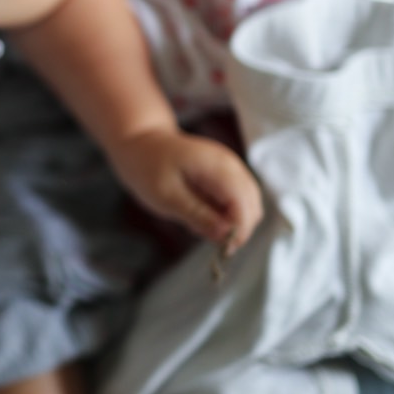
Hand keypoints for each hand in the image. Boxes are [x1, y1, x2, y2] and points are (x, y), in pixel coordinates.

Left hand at [108, 127, 262, 251]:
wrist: (141, 144)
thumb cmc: (148, 167)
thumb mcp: (166, 196)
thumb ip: (197, 215)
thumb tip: (226, 236)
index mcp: (216, 165)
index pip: (243, 203)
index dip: (238, 230)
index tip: (223, 249)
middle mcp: (230, 165)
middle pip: (252, 206)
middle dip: (237, 229)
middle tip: (208, 238)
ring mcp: (231, 169)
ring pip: (248, 206)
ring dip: (231, 222)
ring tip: (198, 223)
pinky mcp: (227, 176)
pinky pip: (237, 201)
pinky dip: (225, 214)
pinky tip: (200, 214)